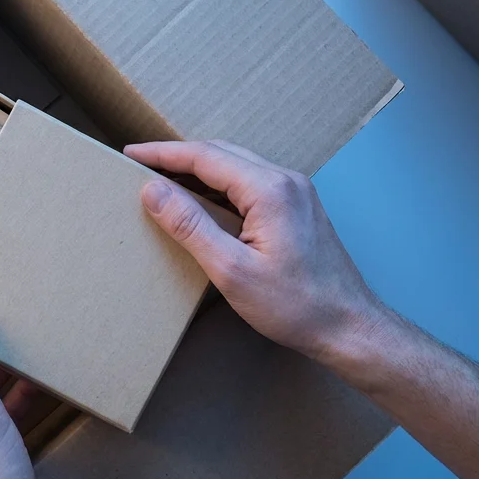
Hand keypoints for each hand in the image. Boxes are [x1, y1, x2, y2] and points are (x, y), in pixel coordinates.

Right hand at [124, 140, 390, 369]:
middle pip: (220, 153)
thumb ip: (190, 225)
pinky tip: (202, 200)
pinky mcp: (298, 207)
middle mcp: (285, 180)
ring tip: (163, 179)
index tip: (129, 154)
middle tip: (139, 164)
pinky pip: (250, 182)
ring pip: (236, 165)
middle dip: (176, 156)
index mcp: (269, 189)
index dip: (162, 154)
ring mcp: (295, 192)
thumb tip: (152, 190)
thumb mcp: (231, 270)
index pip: (204, 157)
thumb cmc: (295, 305)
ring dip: (198, 168)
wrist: (349, 325)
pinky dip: (219, 184)